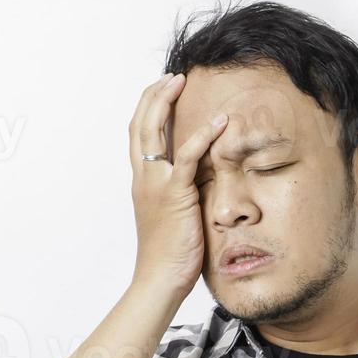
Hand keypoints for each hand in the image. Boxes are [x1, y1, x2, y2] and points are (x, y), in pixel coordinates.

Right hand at [128, 72, 228, 299]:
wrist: (159, 280)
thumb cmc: (170, 255)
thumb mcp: (173, 216)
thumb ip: (181, 193)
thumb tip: (199, 180)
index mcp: (142, 182)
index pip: (139, 135)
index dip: (148, 108)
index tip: (163, 90)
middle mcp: (143, 178)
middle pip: (140, 124)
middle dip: (153, 95)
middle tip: (172, 77)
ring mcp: (155, 184)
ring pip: (153, 131)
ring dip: (165, 102)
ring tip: (181, 82)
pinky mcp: (173, 195)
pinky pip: (187, 157)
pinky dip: (202, 136)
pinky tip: (218, 121)